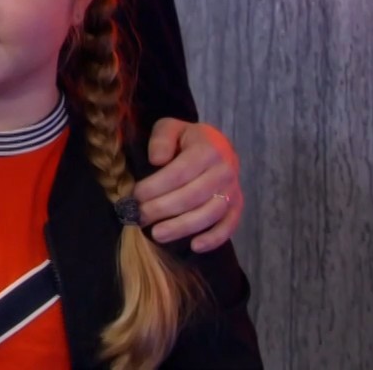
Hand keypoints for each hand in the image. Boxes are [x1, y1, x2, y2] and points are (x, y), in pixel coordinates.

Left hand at [135, 118, 242, 251]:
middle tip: (139, 217)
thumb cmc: (185, 138)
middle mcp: (224, 170)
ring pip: (209, 213)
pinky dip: (214, 238)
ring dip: (182, 227)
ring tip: (157, 234)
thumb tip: (156, 160)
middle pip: (192, 196)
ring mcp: (233, 190)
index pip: (179, 173)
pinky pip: (229, 225)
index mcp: (208, 149)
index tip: (135, 196)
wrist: (216, 144)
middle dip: (162, 209)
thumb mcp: (169, 127)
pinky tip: (194, 246)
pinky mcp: (238, 205)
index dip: (155, 187)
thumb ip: (161, 139)